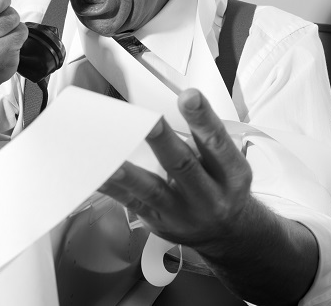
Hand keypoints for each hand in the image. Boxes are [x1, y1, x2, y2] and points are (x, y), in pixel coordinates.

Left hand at [98, 88, 253, 249]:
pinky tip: (99, 174)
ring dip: (131, 174)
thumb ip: (204, 140)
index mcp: (231, 174)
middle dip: (165, 141)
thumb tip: (165, 107)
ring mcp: (182, 212)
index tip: (189, 96)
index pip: (217, 143)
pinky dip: (114, 188)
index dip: (203, 119)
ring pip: (153, 190)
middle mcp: (210, 196)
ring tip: (113, 160)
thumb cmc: (220, 186)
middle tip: (150, 120)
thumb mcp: (227, 164)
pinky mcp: (158, 221)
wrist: (226, 234)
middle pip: (184, 165)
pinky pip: (133, 203)